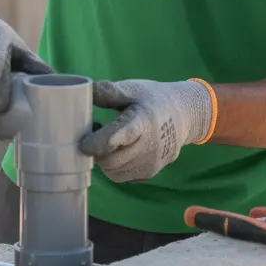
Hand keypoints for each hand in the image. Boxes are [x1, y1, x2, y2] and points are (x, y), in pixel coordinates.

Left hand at [79, 78, 213, 182]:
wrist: (183, 114)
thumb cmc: (153, 99)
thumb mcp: (133, 89)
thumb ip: (108, 91)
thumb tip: (84, 91)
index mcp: (142, 122)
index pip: (113, 140)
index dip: (93, 143)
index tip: (82, 140)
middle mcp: (148, 147)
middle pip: (109, 161)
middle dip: (96, 152)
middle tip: (94, 134)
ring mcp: (150, 163)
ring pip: (113, 172)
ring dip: (104, 160)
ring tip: (107, 141)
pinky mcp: (149, 173)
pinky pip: (122, 176)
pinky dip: (114, 167)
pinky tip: (118, 150)